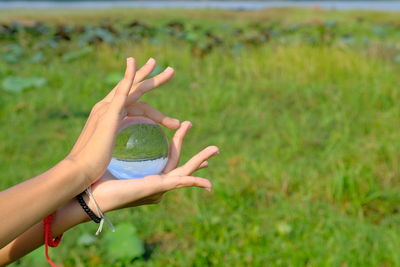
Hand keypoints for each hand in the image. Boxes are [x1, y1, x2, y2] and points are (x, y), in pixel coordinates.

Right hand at [65, 57, 178, 184]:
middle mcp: (106, 107)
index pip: (134, 105)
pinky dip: (129, 76)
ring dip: (152, 77)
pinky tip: (135, 63)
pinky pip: (122, 90)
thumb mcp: (110, 154)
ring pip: (134, 88)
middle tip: (171, 71)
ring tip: (171, 70)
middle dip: (152, 78)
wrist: (80, 171)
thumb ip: (118, 149)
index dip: (153, 110)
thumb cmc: (94, 168)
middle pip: (134, 89)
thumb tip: (127, 157)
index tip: (168, 119)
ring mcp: (107, 108)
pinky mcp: (109, 113)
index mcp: (108, 117)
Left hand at [87, 121, 218, 212]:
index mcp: (149, 172)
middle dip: (197, 153)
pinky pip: (181, 184)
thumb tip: (123, 119)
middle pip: (180, 161)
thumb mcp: (116, 152)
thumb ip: (123, 139)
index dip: (178, 141)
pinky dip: (195, 183)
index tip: (183, 127)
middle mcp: (156, 179)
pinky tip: (208, 184)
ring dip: (201, 160)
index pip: (168, 154)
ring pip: (186, 170)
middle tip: (212, 146)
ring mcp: (159, 186)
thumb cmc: (98, 175)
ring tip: (215, 150)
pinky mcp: (158, 188)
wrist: (91, 193)